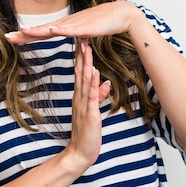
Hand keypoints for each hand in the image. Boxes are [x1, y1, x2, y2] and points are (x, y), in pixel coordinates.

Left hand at [4, 1, 140, 43]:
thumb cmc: (103, 23)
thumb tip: (67, 38)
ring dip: (37, 30)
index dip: (25, 35)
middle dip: (23, 34)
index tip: (10, 37)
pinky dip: (61, 30)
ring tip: (23, 32)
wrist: (120, 15)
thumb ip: (73, 35)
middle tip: (6, 37)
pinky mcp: (86, 27)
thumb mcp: (83, 32)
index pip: (41, 32)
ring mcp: (75, 24)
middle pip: (41, 30)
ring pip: (52, 29)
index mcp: (64, 26)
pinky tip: (52, 30)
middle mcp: (66, 24)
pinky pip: (71, 30)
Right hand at [63, 38, 111, 170]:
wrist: (80, 153)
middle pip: (80, 70)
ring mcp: (83, 104)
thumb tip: (105, 82)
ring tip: (86, 46)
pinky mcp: (90, 113)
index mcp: (81, 95)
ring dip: (85, 62)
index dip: (81, 55)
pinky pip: (91, 95)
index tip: (82, 38)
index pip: (80, 71)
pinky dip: (93, 83)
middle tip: (81, 33)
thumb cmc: (87, 133)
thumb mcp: (94, 111)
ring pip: (84, 79)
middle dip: (81, 52)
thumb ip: (99, 95)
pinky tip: (95, 71)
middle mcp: (80, 96)